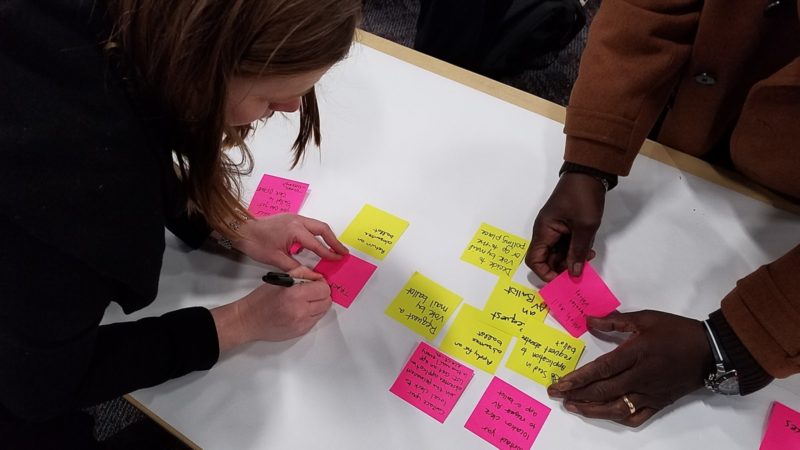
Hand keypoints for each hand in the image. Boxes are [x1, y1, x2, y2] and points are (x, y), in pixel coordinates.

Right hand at [211, 266, 332, 350]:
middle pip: (326, 301)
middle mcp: (300, 311)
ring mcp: (301, 324)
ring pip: (323, 312)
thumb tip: (317, 277)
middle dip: (321, 295)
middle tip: (311, 292)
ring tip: (304, 301)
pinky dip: (311, 314)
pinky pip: (315, 320)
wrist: (248, 320)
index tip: (316, 283)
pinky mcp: (300, 332)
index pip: (323, 289)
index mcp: (295, 295)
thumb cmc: (260, 300)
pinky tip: (300, 310)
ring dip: (318, 305)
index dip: (321, 284)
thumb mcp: (280, 279)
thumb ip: (302, 273)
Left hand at [233, 214, 348, 269]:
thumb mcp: (276, 259)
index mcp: (295, 230)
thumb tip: (311, 275)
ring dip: (326, 236)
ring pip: (316, 225)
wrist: (241, 230)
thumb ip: (296, 267)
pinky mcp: (290, 219)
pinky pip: (308, 226)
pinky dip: (315, 234)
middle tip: (343, 252)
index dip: (329, 253)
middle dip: (334, 241)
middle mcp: (297, 220)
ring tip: (333, 249)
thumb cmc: (256, 243)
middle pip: (322, 229)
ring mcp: (294, 217)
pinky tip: (313, 246)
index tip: (339, 259)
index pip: (316, 244)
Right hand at [525, 172, 604, 280]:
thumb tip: (574, 273)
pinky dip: (575, 250)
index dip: (545, 273)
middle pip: (546, 259)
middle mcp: (545, 232)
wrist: (589, 173)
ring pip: (557, 253)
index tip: (563, 279)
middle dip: (562, 267)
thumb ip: (578, 251)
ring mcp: (554, 229)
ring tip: (588, 257)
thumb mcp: (585, 226)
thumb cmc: (583, 197)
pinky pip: (565, 245)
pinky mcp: (564, 227)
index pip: (534, 260)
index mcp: (544, 231)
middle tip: (581, 269)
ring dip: (571, 259)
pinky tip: (588, 250)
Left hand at [547, 310, 714, 426]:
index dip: (577, 378)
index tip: (559, 384)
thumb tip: (589, 321)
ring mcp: (649, 393)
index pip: (600, 369)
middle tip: (557, 395)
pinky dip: (618, 418)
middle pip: (603, 391)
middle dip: (576, 394)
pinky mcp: (659, 402)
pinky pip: (636, 416)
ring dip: (592, 409)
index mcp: (635, 354)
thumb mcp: (646, 318)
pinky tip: (605, 414)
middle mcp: (640, 377)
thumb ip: (615, 320)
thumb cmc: (677, 331)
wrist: (711, 351)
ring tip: (574, 406)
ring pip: (616, 408)